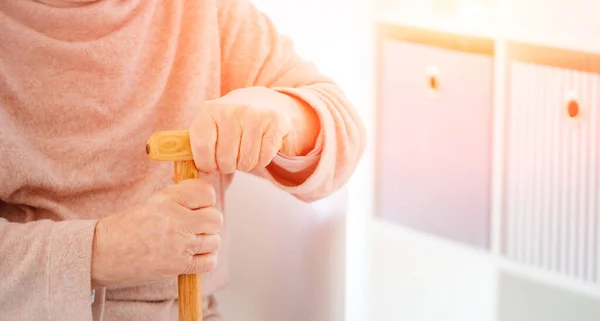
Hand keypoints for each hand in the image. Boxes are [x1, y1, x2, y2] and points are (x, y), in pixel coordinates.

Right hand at [91, 178, 222, 288]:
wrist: (101, 254)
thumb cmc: (126, 227)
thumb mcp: (153, 202)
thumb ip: (180, 198)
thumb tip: (206, 195)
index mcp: (169, 200)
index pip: (207, 192)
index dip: (205, 199)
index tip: (198, 204)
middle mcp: (177, 220)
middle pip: (215, 218)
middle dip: (208, 222)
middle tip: (193, 225)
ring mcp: (180, 245)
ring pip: (214, 240)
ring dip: (206, 242)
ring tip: (189, 241)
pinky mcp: (178, 266)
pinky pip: (209, 262)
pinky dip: (205, 259)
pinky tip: (192, 256)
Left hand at [189, 87, 294, 173]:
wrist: (264, 101)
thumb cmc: (232, 120)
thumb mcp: (211, 124)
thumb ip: (199, 144)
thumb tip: (197, 171)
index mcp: (209, 110)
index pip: (202, 147)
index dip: (206, 164)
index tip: (210, 165)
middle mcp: (232, 110)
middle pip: (225, 159)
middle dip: (227, 166)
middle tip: (230, 158)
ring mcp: (255, 115)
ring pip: (246, 161)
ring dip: (245, 165)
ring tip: (244, 153)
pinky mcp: (274, 123)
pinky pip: (263, 158)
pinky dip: (261, 161)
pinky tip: (259, 149)